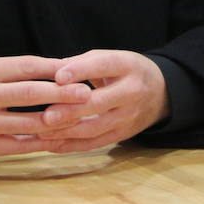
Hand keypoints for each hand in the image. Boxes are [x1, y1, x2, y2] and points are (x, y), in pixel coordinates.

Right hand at [0, 54, 93, 159]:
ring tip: (81, 117)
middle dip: (65, 94)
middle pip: (33, 94)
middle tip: (88, 93)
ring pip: (31, 123)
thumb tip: (45, 67)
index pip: (28, 66)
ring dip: (59, 121)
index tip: (79, 69)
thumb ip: (4, 67)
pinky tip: (60, 138)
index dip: (56, 68)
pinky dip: (42, 142)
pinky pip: (20, 146)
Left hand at [38, 50, 170, 152]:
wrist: (161, 92)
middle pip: (99, 102)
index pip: (104, 66)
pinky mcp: (123, 134)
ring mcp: (129, 116)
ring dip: (66, 131)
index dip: (81, 71)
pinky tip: (50, 144)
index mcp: (128, 66)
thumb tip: (50, 70)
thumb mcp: (112, 57)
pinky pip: (94, 143)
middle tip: (46, 115)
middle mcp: (132, 91)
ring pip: (95, 127)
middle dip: (71, 110)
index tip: (58, 77)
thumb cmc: (126, 71)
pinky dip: (70, 145)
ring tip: (42, 132)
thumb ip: (82, 62)